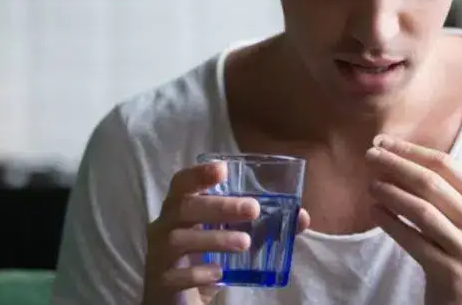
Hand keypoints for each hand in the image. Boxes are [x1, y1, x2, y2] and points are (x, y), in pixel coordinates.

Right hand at [142, 162, 310, 304]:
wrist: (178, 300)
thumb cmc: (204, 260)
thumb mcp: (231, 240)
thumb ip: (264, 227)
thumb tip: (302, 216)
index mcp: (180, 211)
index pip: (182, 183)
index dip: (199, 173)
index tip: (223, 169)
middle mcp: (163, 227)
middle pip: (182, 207)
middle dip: (218, 205)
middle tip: (252, 209)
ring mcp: (159, 254)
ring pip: (179, 239)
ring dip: (214, 238)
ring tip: (245, 242)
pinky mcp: (161, 282)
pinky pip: (176, 275)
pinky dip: (198, 272)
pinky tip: (219, 274)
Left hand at [365, 135, 461, 304]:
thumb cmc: (460, 247)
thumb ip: (442, 188)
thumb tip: (394, 154)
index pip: (446, 165)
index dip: (411, 150)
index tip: (383, 141)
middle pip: (431, 184)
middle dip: (396, 166)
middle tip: (369, 156)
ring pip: (422, 211)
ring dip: (391, 193)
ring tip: (370, 184)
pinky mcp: (449, 271)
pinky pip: (414, 242)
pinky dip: (392, 224)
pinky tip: (375, 211)